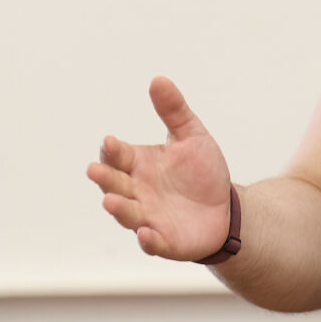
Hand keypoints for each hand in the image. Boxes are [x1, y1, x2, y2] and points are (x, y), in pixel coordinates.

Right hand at [87, 76, 232, 260]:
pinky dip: (147, 240)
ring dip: (118, 209)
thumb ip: (173, 111)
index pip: (118, 156)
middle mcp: (137, 191)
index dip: (112, 150)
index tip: (110, 142)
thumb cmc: (201, 171)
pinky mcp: (165, 241)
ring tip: (110, 202)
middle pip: (115, 184)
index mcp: (139, 164)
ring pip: (127, 214)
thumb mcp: (191, 136)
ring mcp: (148, 217)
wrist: (226, 208)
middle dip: (104, 178)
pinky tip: (145, 234)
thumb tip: (158, 79)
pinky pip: (152, 242)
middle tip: (93, 170)